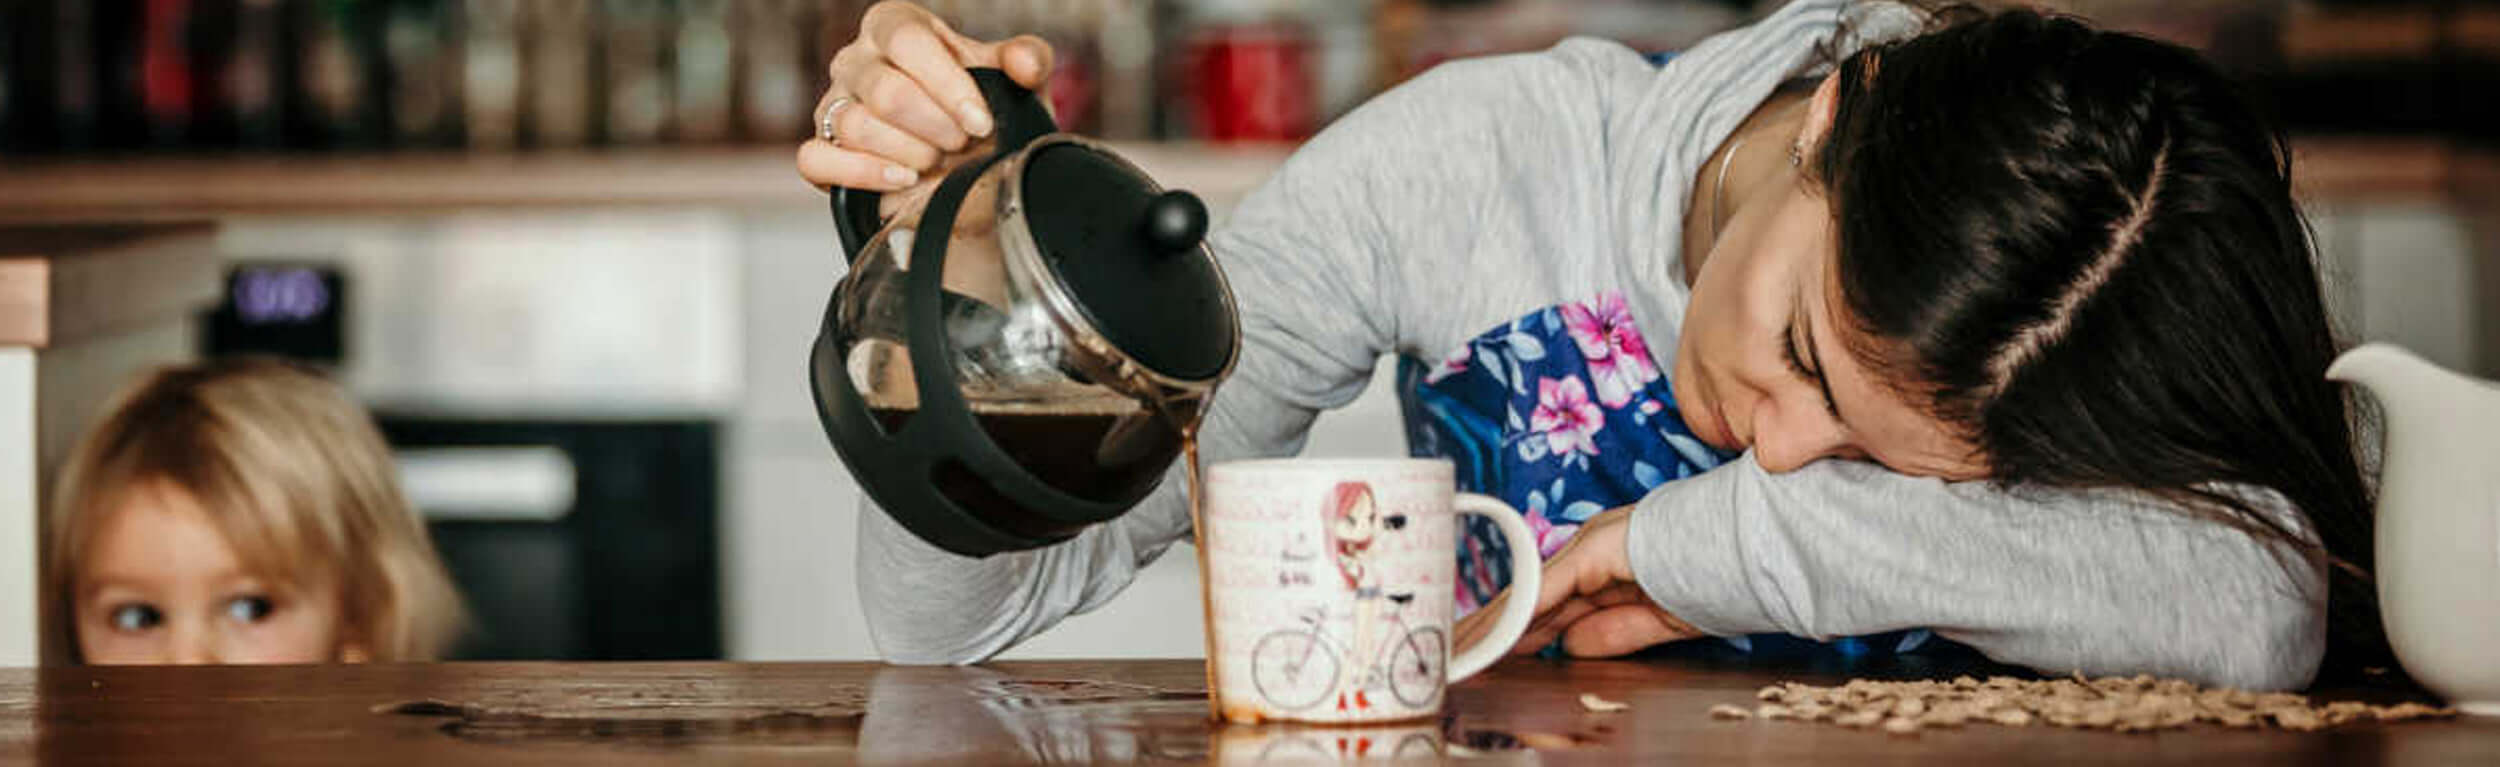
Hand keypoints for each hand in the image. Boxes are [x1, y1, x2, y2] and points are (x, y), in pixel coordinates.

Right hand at [795, 1, 1055, 199]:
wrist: (963, 159)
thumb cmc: (978, 106)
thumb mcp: (1012, 79)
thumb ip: (1027, 60)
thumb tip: (1024, 64)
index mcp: (894, 26)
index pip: (908, 41)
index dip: (947, 85)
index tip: (980, 122)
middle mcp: (856, 59)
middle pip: (885, 91)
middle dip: (935, 128)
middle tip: (961, 143)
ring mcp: (833, 103)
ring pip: (856, 127)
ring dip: (909, 154)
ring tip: (936, 160)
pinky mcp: (819, 146)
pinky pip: (817, 159)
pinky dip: (862, 174)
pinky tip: (902, 178)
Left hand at [1452, 507, 1702, 657]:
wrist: (1754, 549)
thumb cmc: (1718, 577)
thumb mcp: (1658, 621)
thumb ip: (1615, 633)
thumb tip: (1570, 647)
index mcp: (1606, 566)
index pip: (1548, 604)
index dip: (1515, 632)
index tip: (1485, 654)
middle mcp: (1589, 551)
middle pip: (1528, 599)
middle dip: (1491, 630)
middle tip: (1454, 653)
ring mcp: (1589, 546)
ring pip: (1527, 594)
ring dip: (1491, 626)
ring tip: (1457, 650)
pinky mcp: (1594, 550)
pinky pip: (1547, 589)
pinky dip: (1519, 616)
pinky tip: (1493, 637)